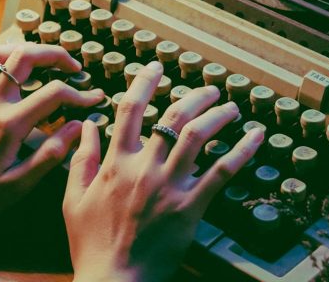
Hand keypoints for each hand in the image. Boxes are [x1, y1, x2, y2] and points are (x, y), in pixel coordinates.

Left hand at [0, 42, 103, 229]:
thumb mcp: (18, 185)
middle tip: (73, 67)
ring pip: (1, 52)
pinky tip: (16, 72)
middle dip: (55, 55)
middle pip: (26, 56)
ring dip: (27, 50)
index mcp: (8, 125)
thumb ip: (51, 154)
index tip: (95, 98)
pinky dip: (4, 59)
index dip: (80, 94)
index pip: (54, 93)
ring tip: (45, 62)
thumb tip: (76, 127)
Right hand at [63, 62, 264, 280]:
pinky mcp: (190, 208)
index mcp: (115, 162)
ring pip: (198, 137)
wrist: (112, 279)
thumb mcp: (73, 198)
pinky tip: (254, 136)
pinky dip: (240, 151)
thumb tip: (87, 126)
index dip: (144, 82)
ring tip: (231, 106)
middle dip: (194, 96)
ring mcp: (169, 186)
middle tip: (209, 88)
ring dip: (218, 115)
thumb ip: (81, 158)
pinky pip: (221, 173)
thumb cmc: (91, 243)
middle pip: (173, 117)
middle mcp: (144, 168)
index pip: (130, 110)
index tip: (156, 67)